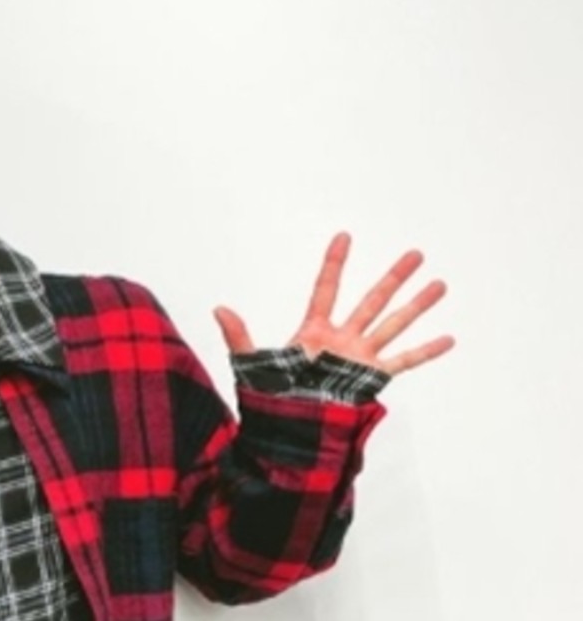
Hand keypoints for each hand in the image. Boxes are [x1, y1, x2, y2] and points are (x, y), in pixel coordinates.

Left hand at [214, 232, 454, 375]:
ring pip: (394, 323)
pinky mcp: (373, 378)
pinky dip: (426, 351)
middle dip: (394, 277)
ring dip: (417, 305)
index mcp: (314, 331)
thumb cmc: (270, 399)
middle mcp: (342, 339)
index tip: (344, 236)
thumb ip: (238, 336)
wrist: (289, 430)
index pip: (326, 288)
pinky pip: (404, 361)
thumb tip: (219, 309)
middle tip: (416, 253)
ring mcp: (360, 357)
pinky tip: (447, 338)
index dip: (335, 263)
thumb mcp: (251, 363)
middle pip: (372, 299)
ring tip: (439, 284)